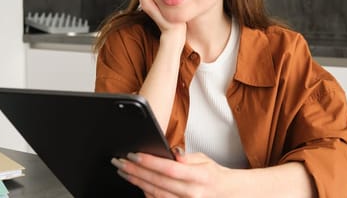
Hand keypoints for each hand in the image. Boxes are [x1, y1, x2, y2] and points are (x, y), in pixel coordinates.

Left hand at [112, 151, 235, 197]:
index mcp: (200, 176)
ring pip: (156, 194)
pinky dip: (146, 193)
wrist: (226, 194)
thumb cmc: (213, 175)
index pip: (170, 169)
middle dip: (136, 171)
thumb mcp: (204, 159)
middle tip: (120, 162)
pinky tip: (137, 184)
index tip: (134, 155)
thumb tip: (170, 153)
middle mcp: (192, 192)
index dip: (150, 162)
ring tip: (124, 172)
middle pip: (158, 182)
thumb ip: (186, 157)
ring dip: (137, 182)